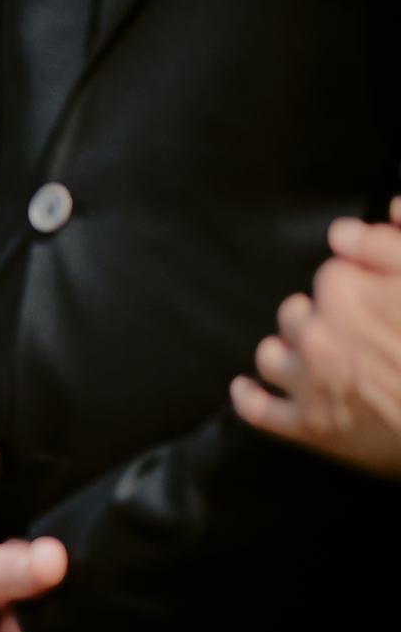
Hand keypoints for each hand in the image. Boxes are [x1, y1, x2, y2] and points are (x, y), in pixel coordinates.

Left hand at [231, 202, 400, 477]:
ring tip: (307, 355)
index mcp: (347, 289)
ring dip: (285, 351)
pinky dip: (248, 397)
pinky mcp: (310, 426)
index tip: (366, 288)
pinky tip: (246, 388)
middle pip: (297, 310)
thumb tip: (390, 206)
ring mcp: (310, 381)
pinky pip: (258, 410)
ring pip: (272, 354)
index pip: (333, 269)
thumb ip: (396, 244)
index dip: (355, 279)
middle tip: (353, 328)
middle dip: (320, 315)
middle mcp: (317, 333)